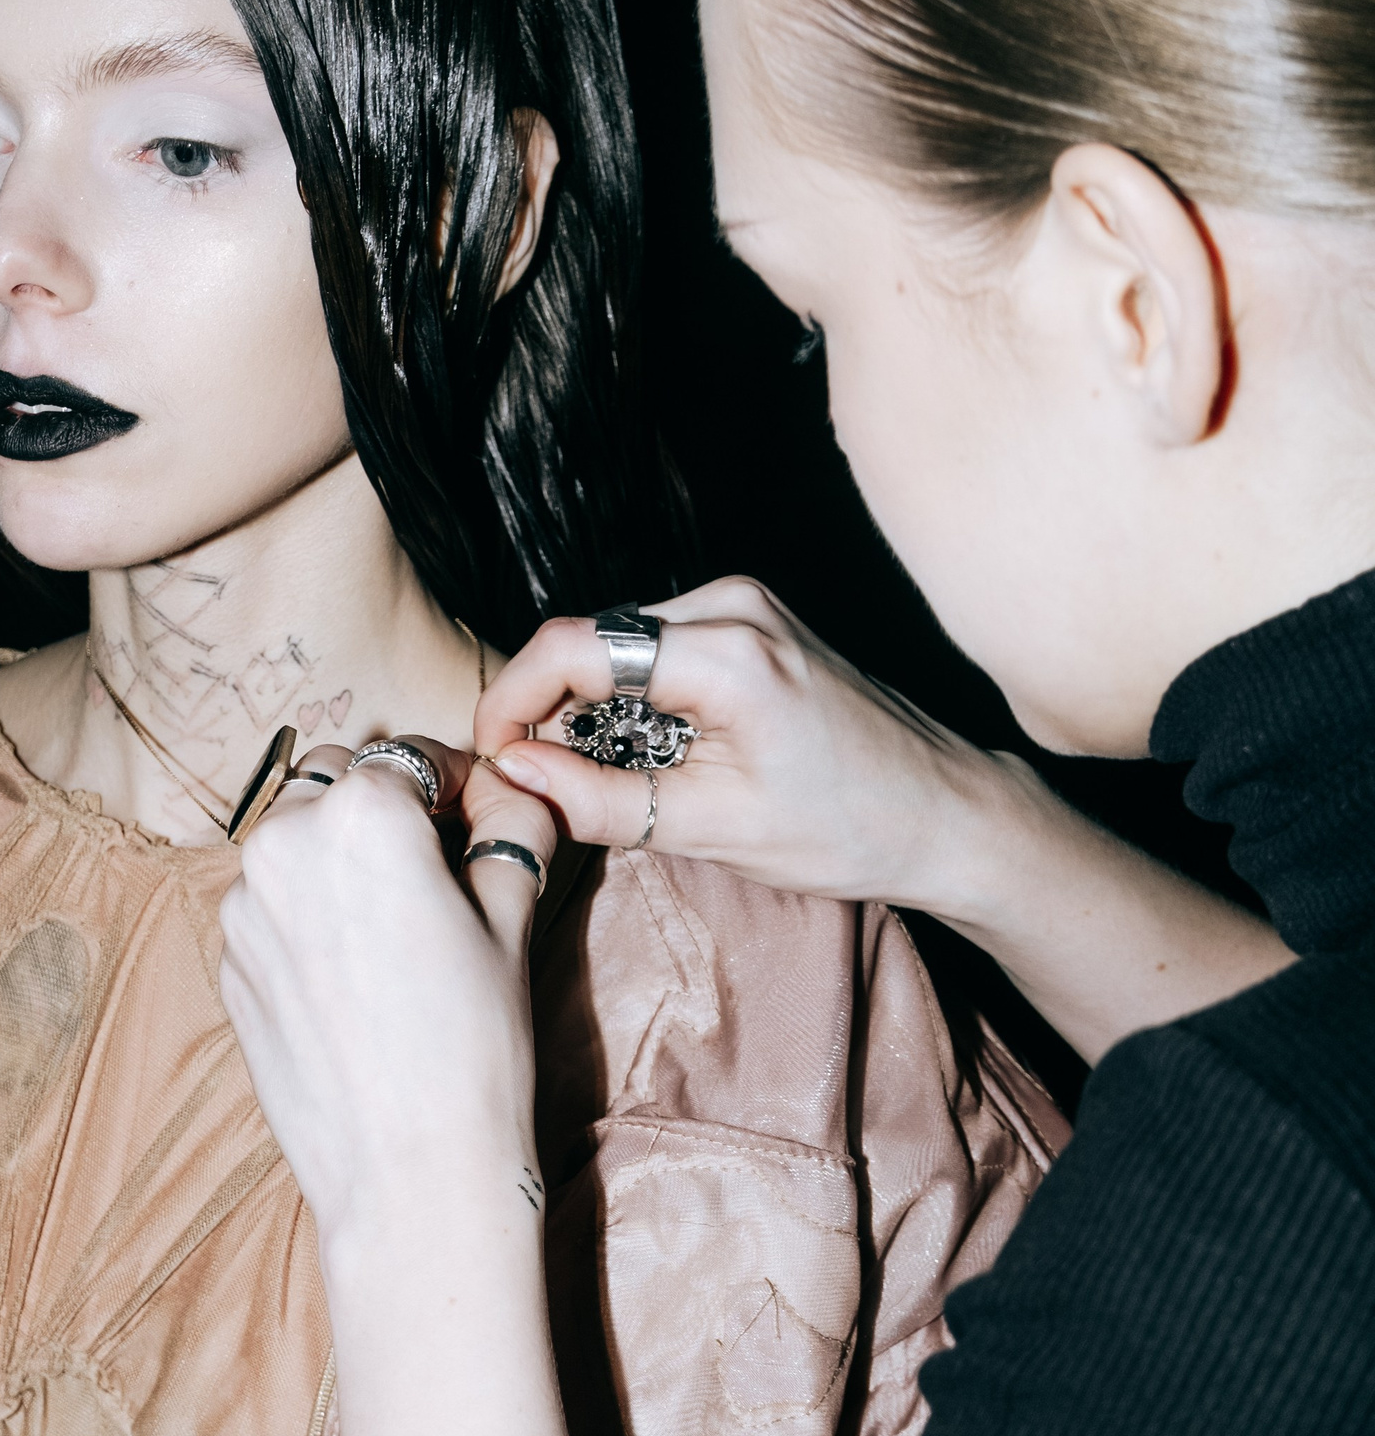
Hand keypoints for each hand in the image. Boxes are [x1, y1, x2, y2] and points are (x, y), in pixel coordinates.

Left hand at [220, 739, 557, 1252]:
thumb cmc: (472, 1044)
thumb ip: (509, 830)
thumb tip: (509, 794)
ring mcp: (243, 908)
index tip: (482, 814)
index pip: (412, 758)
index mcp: (361, 815)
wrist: (408, 1170)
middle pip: (338, 782)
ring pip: (293, 841)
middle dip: (386, 806)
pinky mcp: (229, 964)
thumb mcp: (512, 919)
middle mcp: (284, 844)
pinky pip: (269, 906)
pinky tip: (357, 972)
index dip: (457, 784)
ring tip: (397, 921)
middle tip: (441, 863)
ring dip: (338, 855)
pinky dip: (307, 913)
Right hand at [479, 576, 1014, 919]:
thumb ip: (602, 802)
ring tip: (600, 780)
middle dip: (551, 710)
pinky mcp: (753, 620)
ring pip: (618, 645)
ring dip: (590, 707)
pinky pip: (656, 648)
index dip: (513, 700)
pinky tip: (649, 755)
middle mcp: (733, 605)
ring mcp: (746, 604)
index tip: (493, 757)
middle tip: (542, 785)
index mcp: (726, 650)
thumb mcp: (713, 830)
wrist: (942, 813)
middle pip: (590, 640)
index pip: (573, 646)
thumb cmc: (848, 828)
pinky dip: (632, 699)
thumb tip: (514, 778)